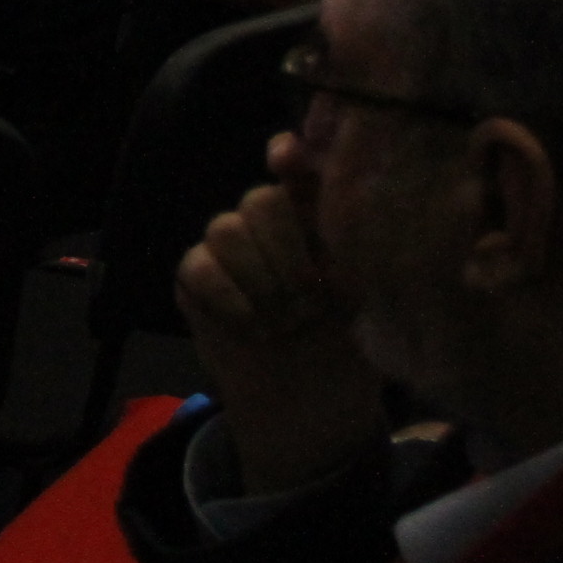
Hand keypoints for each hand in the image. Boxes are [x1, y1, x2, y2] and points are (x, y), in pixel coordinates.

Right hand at [174, 153, 386, 497]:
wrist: (308, 407)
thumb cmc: (348, 348)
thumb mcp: (369, 302)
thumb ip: (355, 254)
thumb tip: (352, 222)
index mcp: (315, 219)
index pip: (299, 168)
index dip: (289, 155)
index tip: (284, 159)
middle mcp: (268, 223)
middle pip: (260, 200)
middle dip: (286, 252)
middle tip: (309, 301)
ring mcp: (227, 248)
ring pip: (225, 229)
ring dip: (260, 281)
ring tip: (284, 322)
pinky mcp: (194, 278)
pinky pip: (198, 266)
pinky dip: (229, 299)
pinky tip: (252, 327)